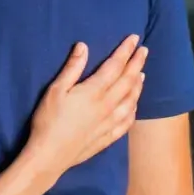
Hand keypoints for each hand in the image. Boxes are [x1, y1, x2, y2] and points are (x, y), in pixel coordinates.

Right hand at [22, 36, 146, 184]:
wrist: (49, 156)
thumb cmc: (49, 120)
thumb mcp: (56, 90)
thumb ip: (72, 68)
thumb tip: (84, 46)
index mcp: (95, 91)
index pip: (115, 66)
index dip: (125, 51)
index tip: (134, 39)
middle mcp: (108, 106)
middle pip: (127, 81)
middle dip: (136, 63)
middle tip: (144, 50)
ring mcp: (110, 123)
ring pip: (131, 100)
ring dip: (138, 85)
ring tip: (142, 74)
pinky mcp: (108, 137)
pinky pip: (127, 121)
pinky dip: (134, 109)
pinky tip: (134, 105)